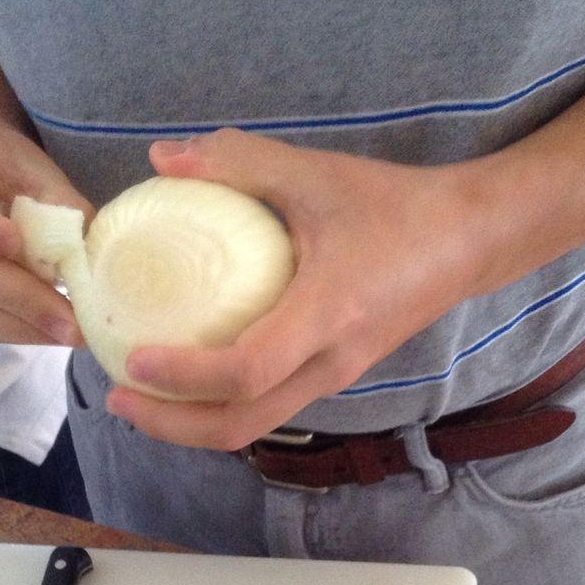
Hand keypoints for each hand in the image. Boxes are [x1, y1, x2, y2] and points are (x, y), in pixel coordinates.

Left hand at [105, 129, 494, 448]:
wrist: (467, 241)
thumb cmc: (394, 206)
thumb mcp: (315, 173)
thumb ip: (239, 162)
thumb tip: (162, 158)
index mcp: (327, 315)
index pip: (246, 370)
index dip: (184, 376)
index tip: (132, 359)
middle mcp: (330, 364)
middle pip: (241, 425)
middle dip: (172, 425)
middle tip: (116, 398)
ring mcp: (334, 379)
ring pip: (254, 426)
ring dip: (193, 423)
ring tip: (140, 396)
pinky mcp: (333, 377)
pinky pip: (268, 408)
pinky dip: (221, 405)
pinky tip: (188, 377)